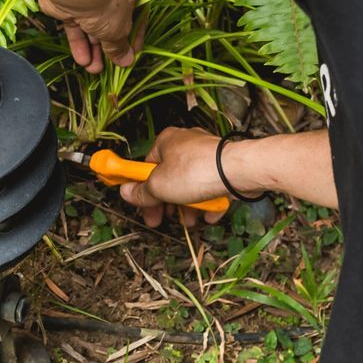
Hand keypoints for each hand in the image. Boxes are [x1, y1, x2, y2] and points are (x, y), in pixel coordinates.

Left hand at [40, 0, 144, 73]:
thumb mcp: (118, 29)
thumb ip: (120, 46)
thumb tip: (126, 60)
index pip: (135, 16)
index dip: (132, 38)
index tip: (131, 54)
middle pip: (110, 23)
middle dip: (109, 48)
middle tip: (110, 66)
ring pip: (91, 26)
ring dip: (93, 49)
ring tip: (94, 69)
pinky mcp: (66, 2)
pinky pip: (74, 26)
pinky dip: (78, 42)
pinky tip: (83, 59)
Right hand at [116, 126, 230, 227]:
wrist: (237, 171)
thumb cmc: (196, 171)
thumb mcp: (158, 187)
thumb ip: (141, 192)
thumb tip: (126, 192)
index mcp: (165, 141)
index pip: (145, 166)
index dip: (141, 189)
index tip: (140, 204)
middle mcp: (186, 144)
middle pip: (169, 177)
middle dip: (166, 202)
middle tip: (163, 219)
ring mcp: (207, 155)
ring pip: (191, 184)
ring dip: (187, 206)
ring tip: (189, 221)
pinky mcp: (224, 167)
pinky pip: (211, 186)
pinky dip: (208, 202)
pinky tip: (208, 214)